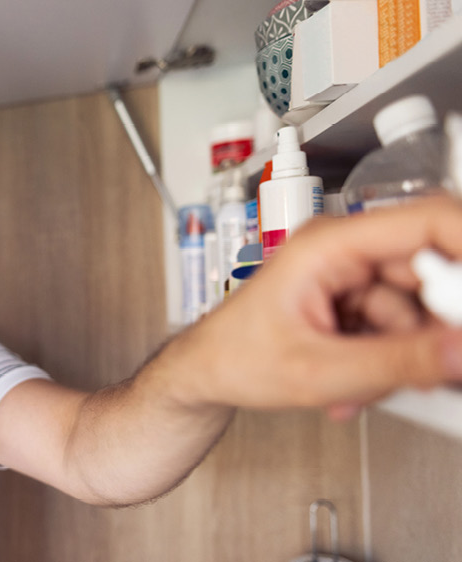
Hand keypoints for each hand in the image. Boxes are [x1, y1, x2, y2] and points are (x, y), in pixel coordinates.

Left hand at [178, 196, 461, 418]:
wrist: (205, 373)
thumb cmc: (232, 357)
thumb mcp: (317, 370)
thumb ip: (397, 362)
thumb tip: (460, 350)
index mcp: (329, 244)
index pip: (429, 223)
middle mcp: (345, 251)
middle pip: (434, 273)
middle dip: (433, 329)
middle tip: (435, 365)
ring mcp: (351, 276)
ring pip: (421, 310)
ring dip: (405, 356)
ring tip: (362, 383)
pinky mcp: (355, 302)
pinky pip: (401, 328)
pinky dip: (390, 362)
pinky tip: (356, 382)